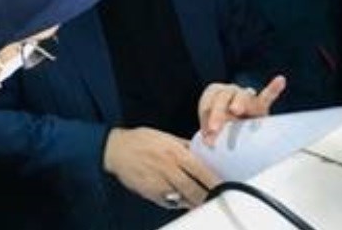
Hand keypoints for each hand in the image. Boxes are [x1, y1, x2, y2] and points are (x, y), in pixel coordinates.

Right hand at [103, 127, 219, 209]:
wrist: (116, 150)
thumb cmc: (141, 141)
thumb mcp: (165, 137)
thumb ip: (184, 145)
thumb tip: (201, 150)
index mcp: (175, 153)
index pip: (201, 171)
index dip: (215, 181)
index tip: (225, 186)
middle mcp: (168, 169)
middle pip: (194, 190)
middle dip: (208, 196)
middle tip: (218, 199)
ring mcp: (159, 183)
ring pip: (183, 199)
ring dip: (194, 202)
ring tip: (204, 202)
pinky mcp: (150, 193)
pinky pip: (170, 203)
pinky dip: (179, 203)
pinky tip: (184, 201)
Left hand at [197, 75, 286, 146]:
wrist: (236, 128)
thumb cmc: (220, 126)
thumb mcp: (212, 127)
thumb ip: (211, 132)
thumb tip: (210, 143)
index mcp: (215, 93)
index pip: (209, 100)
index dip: (206, 115)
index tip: (207, 132)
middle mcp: (230, 91)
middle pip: (223, 97)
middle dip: (218, 113)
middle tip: (214, 129)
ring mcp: (246, 96)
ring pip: (242, 96)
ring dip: (238, 103)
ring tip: (235, 110)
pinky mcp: (260, 105)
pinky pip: (267, 96)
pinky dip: (273, 89)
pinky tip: (280, 80)